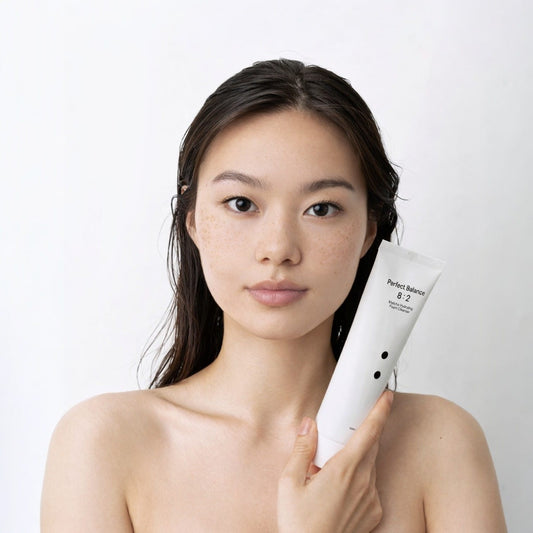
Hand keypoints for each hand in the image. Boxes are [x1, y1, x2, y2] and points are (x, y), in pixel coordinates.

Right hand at [277, 390, 393, 532]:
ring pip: (370, 464)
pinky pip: (370, 484)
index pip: (369, 432)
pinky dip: (358, 478)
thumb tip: (308, 426)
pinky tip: (338, 489)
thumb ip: (301, 449)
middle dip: (364, 431)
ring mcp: (371, 498)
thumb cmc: (301, 525)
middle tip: (345, 431)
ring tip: (332, 469)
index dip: (380, 410)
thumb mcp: (290, 483)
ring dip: (357, 457)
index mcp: (344, 469)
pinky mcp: (374, 512)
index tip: (386, 396)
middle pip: (372, 444)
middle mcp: (363, 481)